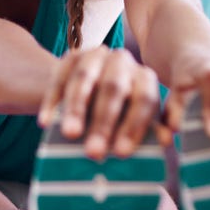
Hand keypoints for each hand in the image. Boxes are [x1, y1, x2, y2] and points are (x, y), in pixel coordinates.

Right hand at [38, 46, 161, 159]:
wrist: (89, 90)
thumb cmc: (117, 113)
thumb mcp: (133, 120)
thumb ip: (147, 130)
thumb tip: (164, 142)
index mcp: (144, 78)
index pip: (144, 99)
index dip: (133, 126)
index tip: (121, 153)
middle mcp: (122, 61)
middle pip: (113, 87)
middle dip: (103, 121)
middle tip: (93, 151)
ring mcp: (95, 56)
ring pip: (84, 79)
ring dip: (76, 109)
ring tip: (70, 134)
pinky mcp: (70, 57)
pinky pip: (59, 78)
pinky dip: (52, 102)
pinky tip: (45, 122)